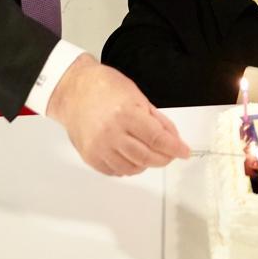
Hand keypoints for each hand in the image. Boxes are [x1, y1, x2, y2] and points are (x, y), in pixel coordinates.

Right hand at [46, 54, 189, 175]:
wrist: (73, 90)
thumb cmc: (104, 87)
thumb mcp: (136, 95)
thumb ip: (156, 119)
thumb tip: (173, 138)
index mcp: (125, 114)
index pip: (156, 138)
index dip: (174, 148)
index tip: (183, 152)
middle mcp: (111, 133)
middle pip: (146, 157)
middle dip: (163, 158)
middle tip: (170, 154)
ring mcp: (98, 147)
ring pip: (132, 168)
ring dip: (146, 164)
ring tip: (148, 152)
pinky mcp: (90, 156)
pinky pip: (115, 171)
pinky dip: (128, 167)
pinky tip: (130, 155)